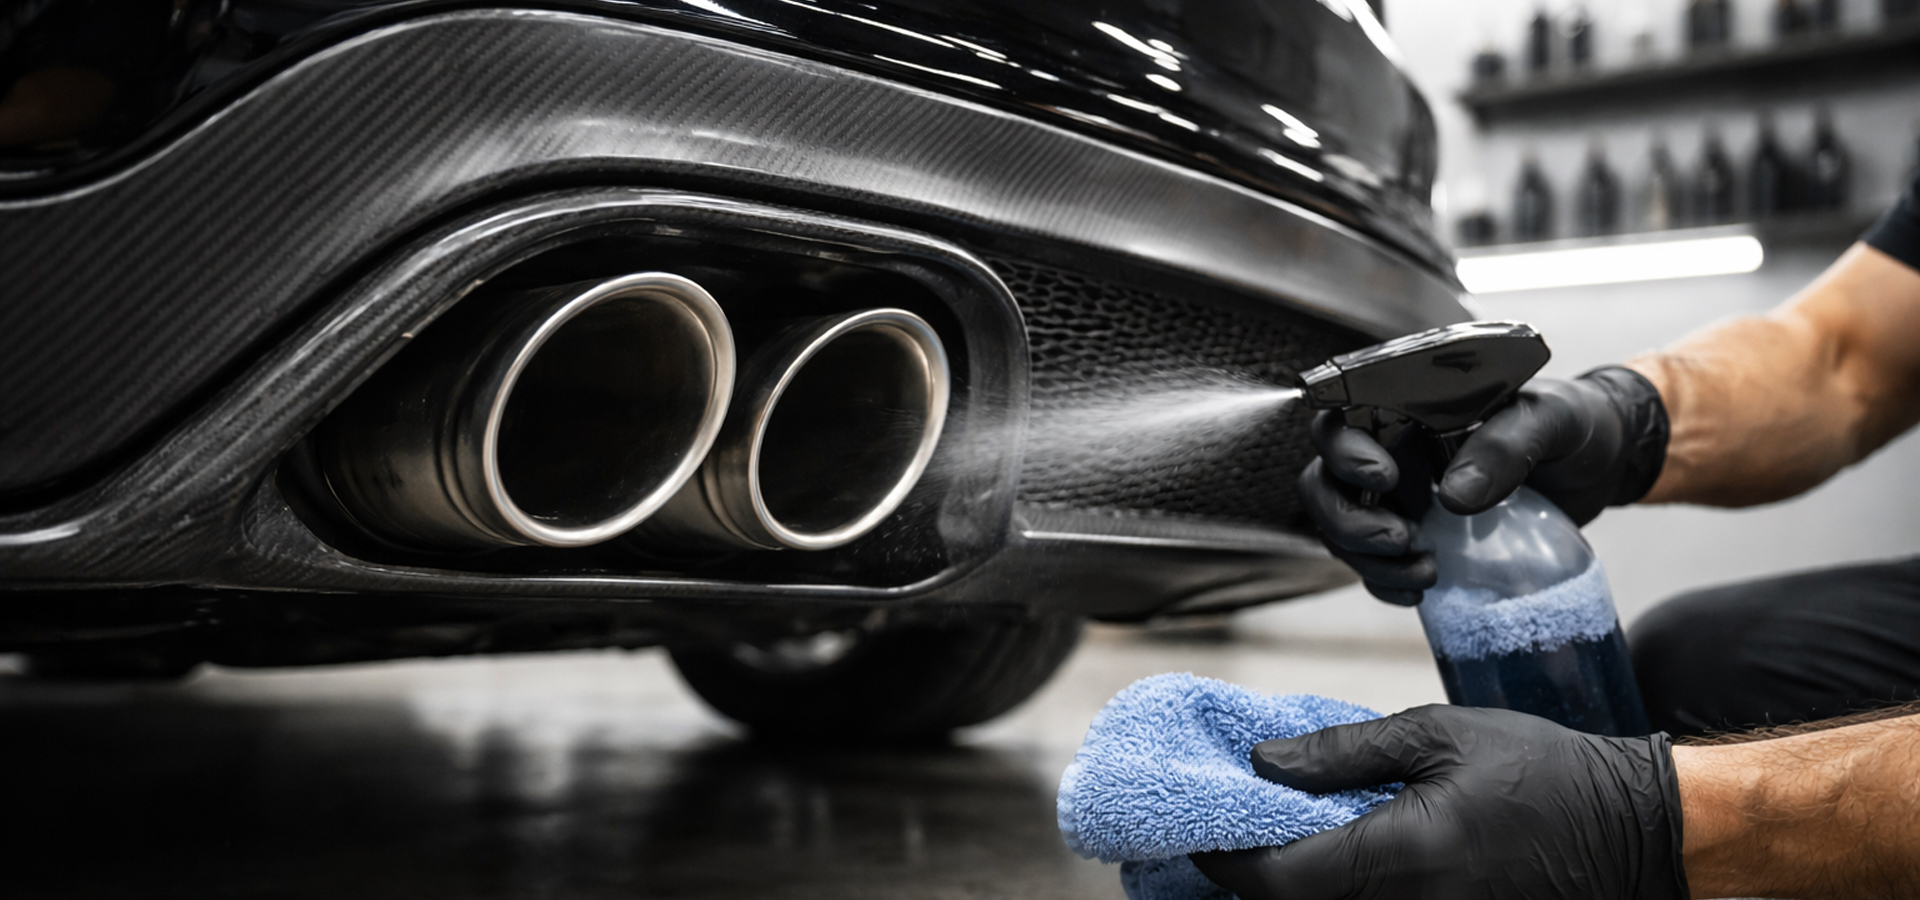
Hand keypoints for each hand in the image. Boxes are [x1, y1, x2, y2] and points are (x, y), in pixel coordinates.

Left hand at [1190, 705, 1687, 899]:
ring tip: (1273, 848)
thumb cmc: (1544, 773)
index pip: (1277, 879)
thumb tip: (1262, 764)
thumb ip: (1342, 753)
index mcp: (1400, 857)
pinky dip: (1339, 895)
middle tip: (1222, 840)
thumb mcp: (1437, 735)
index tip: (1199, 834)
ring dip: (1295, 888)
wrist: (1637, 833)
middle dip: (1253, 879)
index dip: (1224, 861)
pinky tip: (1331, 865)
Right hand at [1297, 366, 1667, 604]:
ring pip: (1340, 527)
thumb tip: (1455, 495)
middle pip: (1325, 482)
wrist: (1602, 465)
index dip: (1344, 451)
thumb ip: (1506, 445)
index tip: (1386, 478)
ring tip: (1425, 573)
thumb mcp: (1552, 421)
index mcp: (1409, 405)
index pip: (1341, 418)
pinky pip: (1373, 564)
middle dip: (1348, 519)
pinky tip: (1422, 590)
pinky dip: (1385, 582)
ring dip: (1366, 558)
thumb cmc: (1574, 424)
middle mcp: (1391, 448)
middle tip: (1403, 539)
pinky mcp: (1415, 535)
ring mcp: (1399, 496)